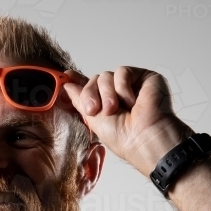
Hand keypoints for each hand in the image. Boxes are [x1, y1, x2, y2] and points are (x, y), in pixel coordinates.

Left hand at [63, 67, 192, 175]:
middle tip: (95, 110)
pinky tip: (130, 101)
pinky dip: (122, 87)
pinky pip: (122, 72)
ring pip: (106, 76)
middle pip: (95, 80)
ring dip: (107, 93)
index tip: (66, 76)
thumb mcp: (93, 119)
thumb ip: (80, 100)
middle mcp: (118, 94)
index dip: (77, 81)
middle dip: (91, 94)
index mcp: (106, 104)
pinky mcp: (144, 78)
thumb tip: (67, 84)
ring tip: (115, 109)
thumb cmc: (124, 137)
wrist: (145, 139)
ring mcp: (131, 86)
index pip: (91, 88)